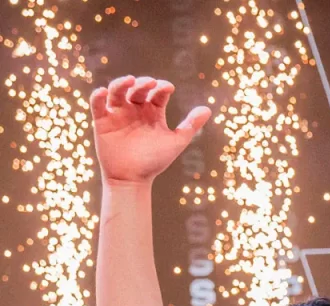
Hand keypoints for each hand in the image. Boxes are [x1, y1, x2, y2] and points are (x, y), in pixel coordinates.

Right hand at [92, 76, 210, 187]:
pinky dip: (98, 96)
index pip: (158, 94)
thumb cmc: (155, 161)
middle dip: (144, 83)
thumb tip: (208, 108)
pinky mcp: (102, 121)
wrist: (133, 179)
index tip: (168, 87)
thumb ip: (191, 125)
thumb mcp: (176, 141)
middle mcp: (135, 110)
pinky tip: (103, 92)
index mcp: (153, 112)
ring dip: (121, 83)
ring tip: (129, 80)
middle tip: (150, 83)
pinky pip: (97, 105)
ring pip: (117, 91)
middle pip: (138, 90)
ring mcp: (118, 114)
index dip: (162, 88)